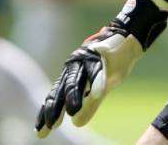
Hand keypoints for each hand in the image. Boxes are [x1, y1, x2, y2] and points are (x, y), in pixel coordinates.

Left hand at [36, 0, 167, 138]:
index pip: (56, 95)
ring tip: (72, 112)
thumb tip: (77, 124)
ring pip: (78, 79)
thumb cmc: (112, 63)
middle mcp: (76, 66)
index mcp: (73, 75)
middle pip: (62, 89)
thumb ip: (89, 103)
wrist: (127, 36)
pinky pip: (99, 70)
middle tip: (50, 125)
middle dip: (56, 108)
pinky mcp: (103, 55)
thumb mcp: (101, 87)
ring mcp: (88, 60)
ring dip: (75, 95)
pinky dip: (99, 82)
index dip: (47, 113)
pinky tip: (98, 92)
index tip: (40, 131)